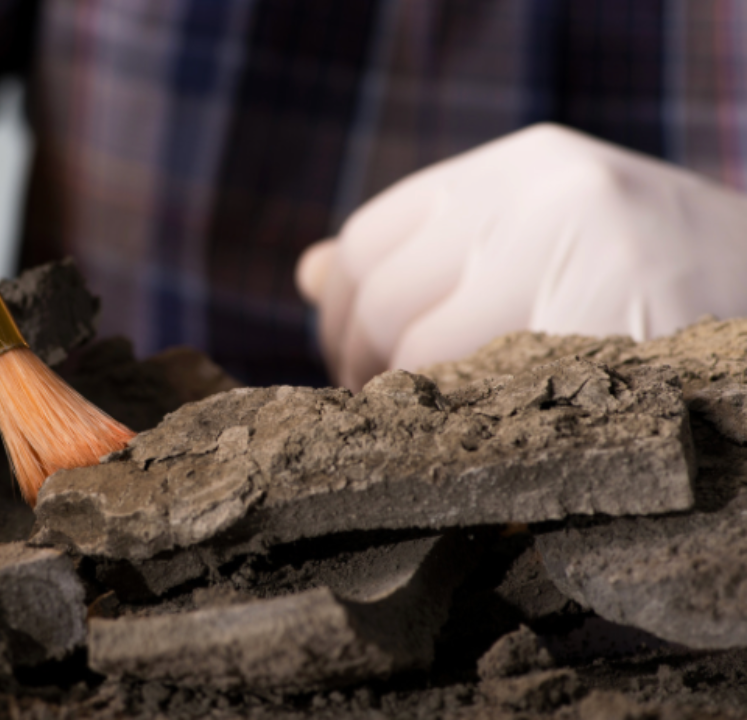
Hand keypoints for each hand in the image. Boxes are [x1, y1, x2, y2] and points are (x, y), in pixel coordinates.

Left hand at [297, 123, 746, 389]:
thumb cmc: (648, 276)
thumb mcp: (540, 234)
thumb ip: (430, 249)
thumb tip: (309, 273)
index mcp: (521, 166)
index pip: (367, 240)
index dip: (339, 312)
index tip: (351, 360)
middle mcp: (545, 195)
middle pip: (384, 300)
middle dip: (362, 369)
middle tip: (382, 411)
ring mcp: (585, 256)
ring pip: (425, 355)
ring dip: (410, 408)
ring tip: (432, 431)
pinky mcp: (617, 327)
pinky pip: (493, 398)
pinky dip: (472, 431)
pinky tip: (486, 445)